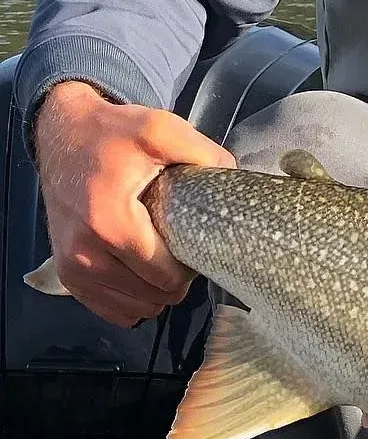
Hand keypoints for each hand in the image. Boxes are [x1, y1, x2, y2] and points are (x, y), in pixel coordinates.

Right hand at [33, 80, 234, 327]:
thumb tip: (234, 177)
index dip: (190, 267)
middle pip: (150, 296)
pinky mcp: (65, 276)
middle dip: (176, 280)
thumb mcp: (161, 129)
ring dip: (156, 292)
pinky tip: (144, 273)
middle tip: (185, 250)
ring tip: (165, 259)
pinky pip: (109, 310)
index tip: (198, 242)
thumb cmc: (114, 133)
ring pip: (132, 309)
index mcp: (108, 222)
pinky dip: (132, 299)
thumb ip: (202, 153)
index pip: (162, 274)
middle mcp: (82, 254)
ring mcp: (70, 269)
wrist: (62, 135)